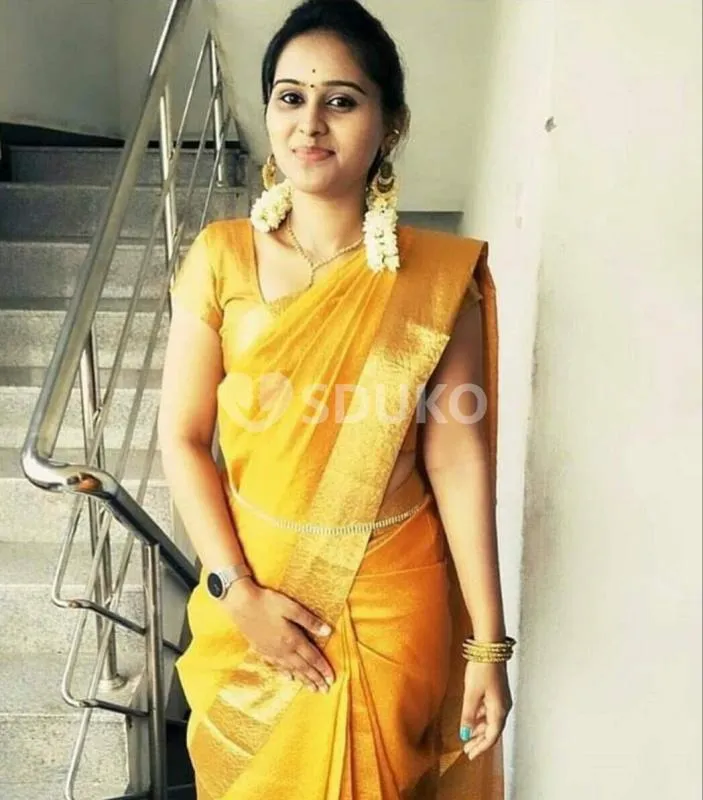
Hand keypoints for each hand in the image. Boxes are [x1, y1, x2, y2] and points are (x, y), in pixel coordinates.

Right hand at [224, 578, 335, 693]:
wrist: (240, 604)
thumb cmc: (267, 602)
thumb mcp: (292, 607)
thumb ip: (309, 621)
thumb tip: (327, 632)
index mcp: (293, 639)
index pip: (312, 657)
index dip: (323, 668)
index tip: (332, 679)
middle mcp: (283, 649)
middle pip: (303, 667)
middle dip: (315, 679)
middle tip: (325, 690)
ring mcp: (271, 651)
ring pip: (290, 670)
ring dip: (303, 680)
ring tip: (312, 689)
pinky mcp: (261, 650)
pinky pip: (276, 666)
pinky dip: (285, 674)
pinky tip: (288, 678)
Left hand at [459, 661, 512, 760]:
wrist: (489, 647)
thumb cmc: (482, 668)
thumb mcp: (472, 694)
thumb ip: (468, 715)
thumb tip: (465, 734)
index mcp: (499, 710)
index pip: (492, 736)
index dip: (481, 747)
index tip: (470, 754)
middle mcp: (504, 706)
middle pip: (493, 730)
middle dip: (480, 741)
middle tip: (468, 749)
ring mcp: (501, 698)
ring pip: (491, 720)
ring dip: (480, 729)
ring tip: (468, 735)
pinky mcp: (497, 691)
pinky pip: (490, 710)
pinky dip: (481, 717)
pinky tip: (472, 717)